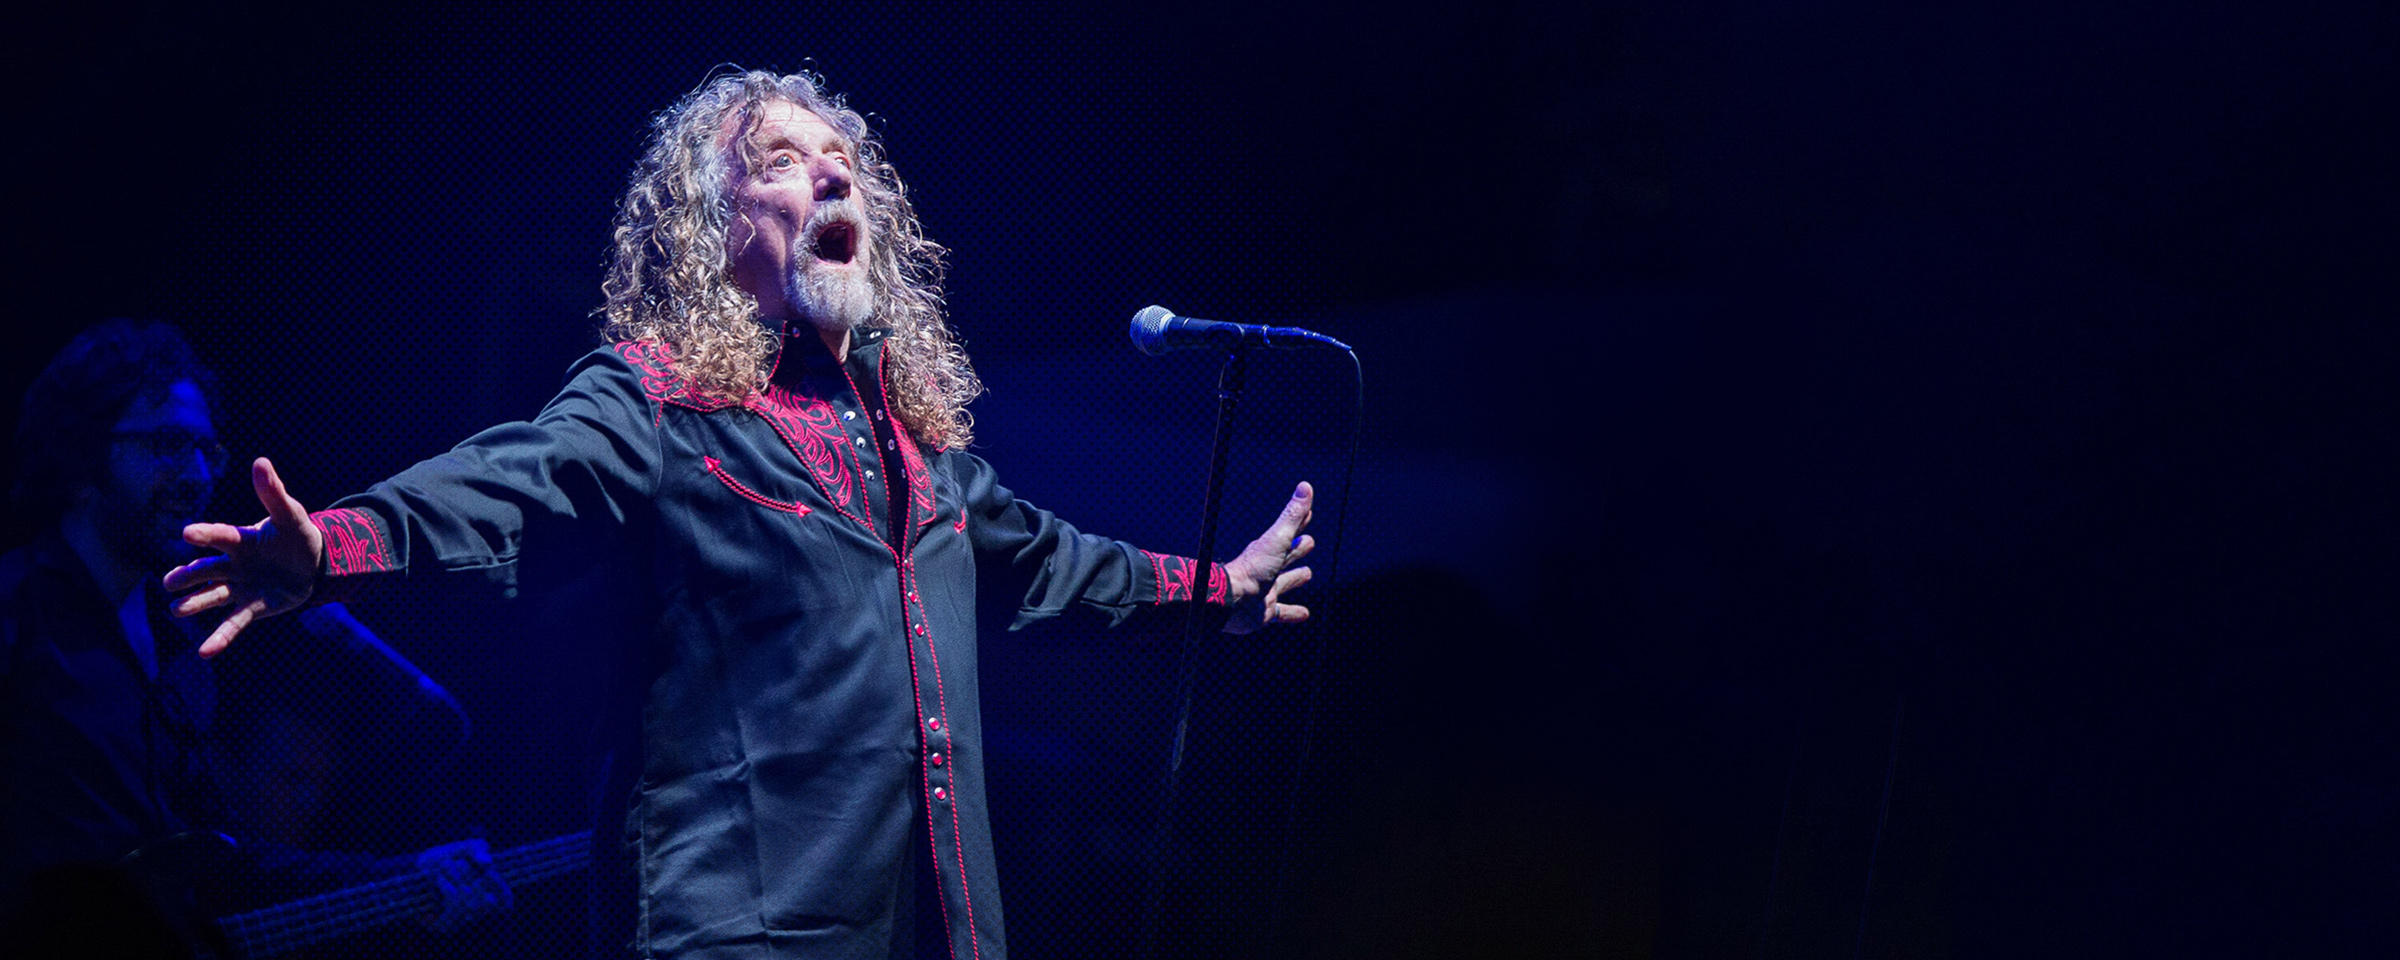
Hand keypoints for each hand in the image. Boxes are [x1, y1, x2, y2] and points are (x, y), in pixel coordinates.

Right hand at [162, 458, 324, 656]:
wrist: (312, 562)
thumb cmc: (294, 535)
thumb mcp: (290, 515)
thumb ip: (273, 493)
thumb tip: (261, 462)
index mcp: (240, 540)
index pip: (220, 536)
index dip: (206, 534)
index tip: (187, 533)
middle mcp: (234, 565)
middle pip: (209, 570)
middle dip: (190, 576)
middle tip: (170, 582)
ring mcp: (242, 587)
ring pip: (215, 595)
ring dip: (197, 603)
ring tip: (176, 610)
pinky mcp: (254, 607)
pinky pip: (235, 623)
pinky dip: (220, 637)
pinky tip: (204, 652)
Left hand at [414, 839, 511, 932]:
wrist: (418, 868)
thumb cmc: (447, 858)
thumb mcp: (465, 848)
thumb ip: (479, 849)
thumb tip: (487, 862)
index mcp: (490, 895)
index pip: (505, 901)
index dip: (500, 888)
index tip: (489, 872)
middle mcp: (478, 912)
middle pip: (487, 903)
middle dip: (472, 878)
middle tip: (459, 863)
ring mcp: (461, 921)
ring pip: (469, 907)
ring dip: (457, 881)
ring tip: (446, 867)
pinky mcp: (443, 926)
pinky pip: (453, 914)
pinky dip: (448, 892)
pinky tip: (441, 881)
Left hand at [1220, 482, 1316, 633]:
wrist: (1231, 601)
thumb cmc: (1253, 569)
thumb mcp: (1278, 539)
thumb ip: (1292, 516)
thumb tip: (1305, 486)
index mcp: (1270, 549)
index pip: (1289, 532)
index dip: (1300, 522)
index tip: (1308, 512)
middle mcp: (1268, 568)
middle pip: (1288, 555)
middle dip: (1299, 549)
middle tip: (1309, 542)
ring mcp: (1267, 589)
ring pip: (1286, 582)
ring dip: (1296, 578)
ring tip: (1307, 574)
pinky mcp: (1266, 611)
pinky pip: (1284, 612)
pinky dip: (1294, 612)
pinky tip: (1305, 614)